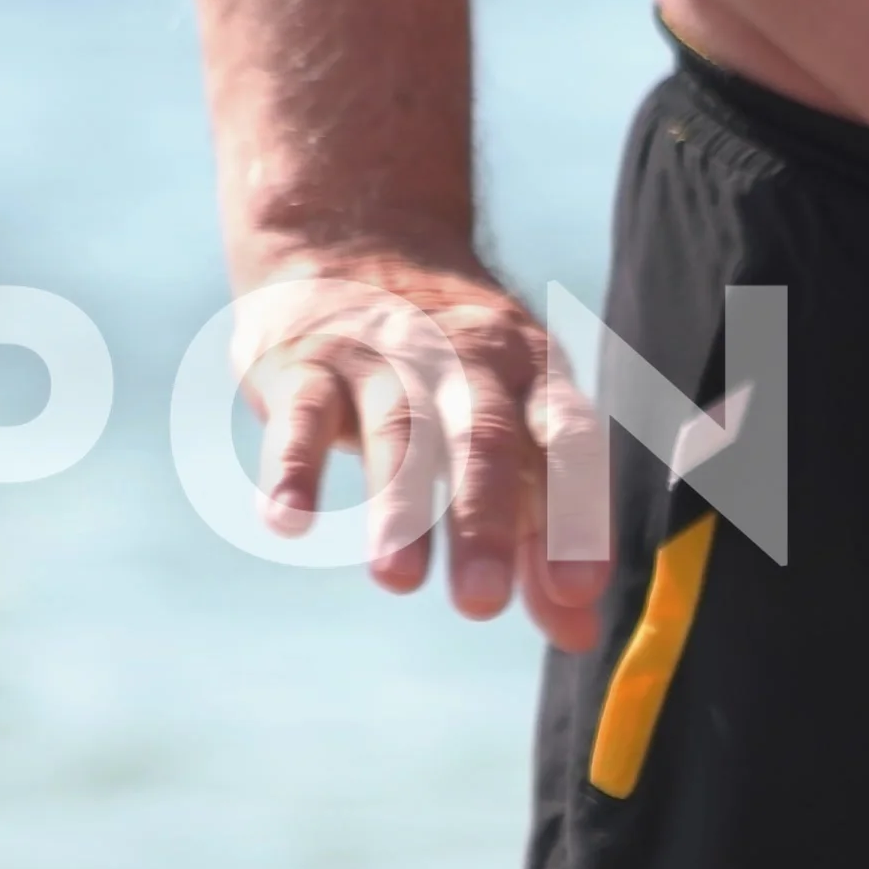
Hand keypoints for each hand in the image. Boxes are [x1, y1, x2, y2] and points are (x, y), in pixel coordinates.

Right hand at [234, 243, 608, 650]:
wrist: (353, 233)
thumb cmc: (450, 364)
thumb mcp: (511, 424)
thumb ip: (544, 531)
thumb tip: (579, 634)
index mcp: (532, 374)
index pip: (568, 438)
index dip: (577, 511)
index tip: (579, 588)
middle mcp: (464, 360)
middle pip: (482, 437)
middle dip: (483, 520)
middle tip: (481, 603)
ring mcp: (383, 357)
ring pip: (397, 430)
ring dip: (398, 504)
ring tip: (398, 581)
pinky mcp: (307, 362)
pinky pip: (301, 416)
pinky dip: (295, 468)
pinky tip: (288, 523)